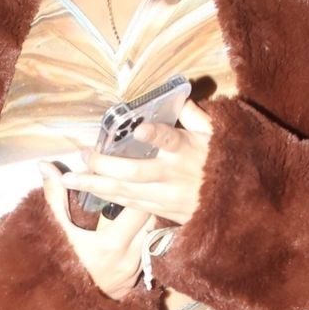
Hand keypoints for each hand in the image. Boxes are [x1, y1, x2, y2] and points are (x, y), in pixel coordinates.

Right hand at [38, 163, 151, 299]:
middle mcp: (131, 258)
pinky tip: (136, 231)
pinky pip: (148, 254)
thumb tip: (45, 165)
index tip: (130, 179)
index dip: (136, 191)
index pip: (140, 207)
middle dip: (146, 204)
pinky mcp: (136, 282)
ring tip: (140, 206)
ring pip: (153, 238)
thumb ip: (54, 197)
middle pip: (152, 221)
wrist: (61, 308)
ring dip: (147, 223)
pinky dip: (144, 241)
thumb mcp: (56, 232)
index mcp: (113, 243)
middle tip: (138, 188)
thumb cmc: (57, 267)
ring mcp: (136, 272)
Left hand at [61, 98, 212, 227]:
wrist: (237, 204)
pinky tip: (89, 190)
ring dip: (97, 185)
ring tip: (71, 178)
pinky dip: (108, 197)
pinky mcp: (162, 210)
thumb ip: (194, 116)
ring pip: (127, 192)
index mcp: (188, 150)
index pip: (170, 140)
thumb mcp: (215, 135)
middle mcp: (174, 175)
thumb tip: (178, 98)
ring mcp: (166, 196)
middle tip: (83, 155)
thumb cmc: (224, 162)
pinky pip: (130, 204)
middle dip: (105, 164)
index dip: (155, 135)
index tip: (139, 127)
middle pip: (135, 172)